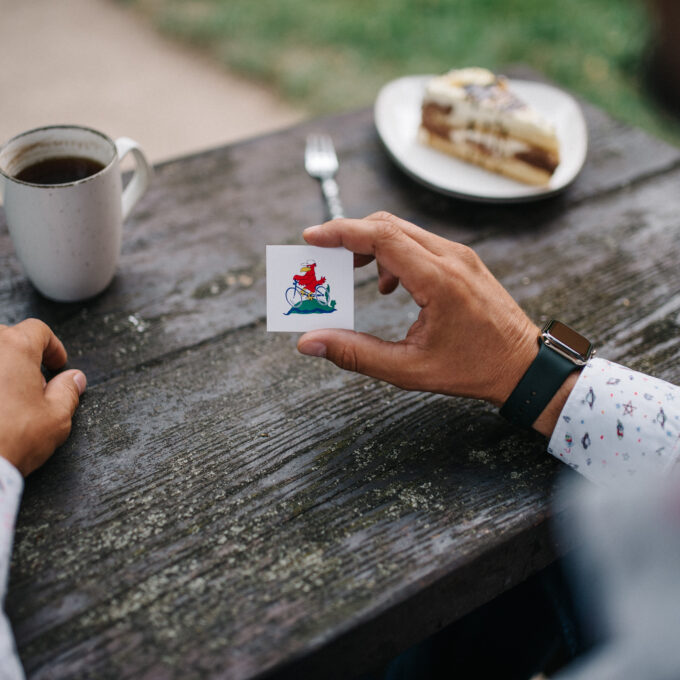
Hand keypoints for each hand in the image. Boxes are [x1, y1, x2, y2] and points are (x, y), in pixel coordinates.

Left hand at [0, 319, 85, 475]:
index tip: (57, 364)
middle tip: (32, 384)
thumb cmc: (10, 440)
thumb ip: (67, 391)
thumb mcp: (55, 418)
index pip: (37, 331)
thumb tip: (74, 379)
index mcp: (15, 348)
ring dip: (1, 372)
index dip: (53, 347)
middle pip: (6, 338)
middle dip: (21, 357)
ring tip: (8, 399)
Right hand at [297, 212, 538, 406]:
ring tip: (352, 275)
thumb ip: (356, 353)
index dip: (341, 232)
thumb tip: (310, 342)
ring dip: (371, 245)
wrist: (524, 365)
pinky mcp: (463, 260)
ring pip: (404, 231)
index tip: (312, 238)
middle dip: (350, 236)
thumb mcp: (409, 369)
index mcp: (439, 280)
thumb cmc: (473, 369)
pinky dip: (393, 253)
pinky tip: (388, 285)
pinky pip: (420, 243)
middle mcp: (451, 257)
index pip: (381, 237)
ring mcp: (460, 255)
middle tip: (324, 259)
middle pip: (388, 225)